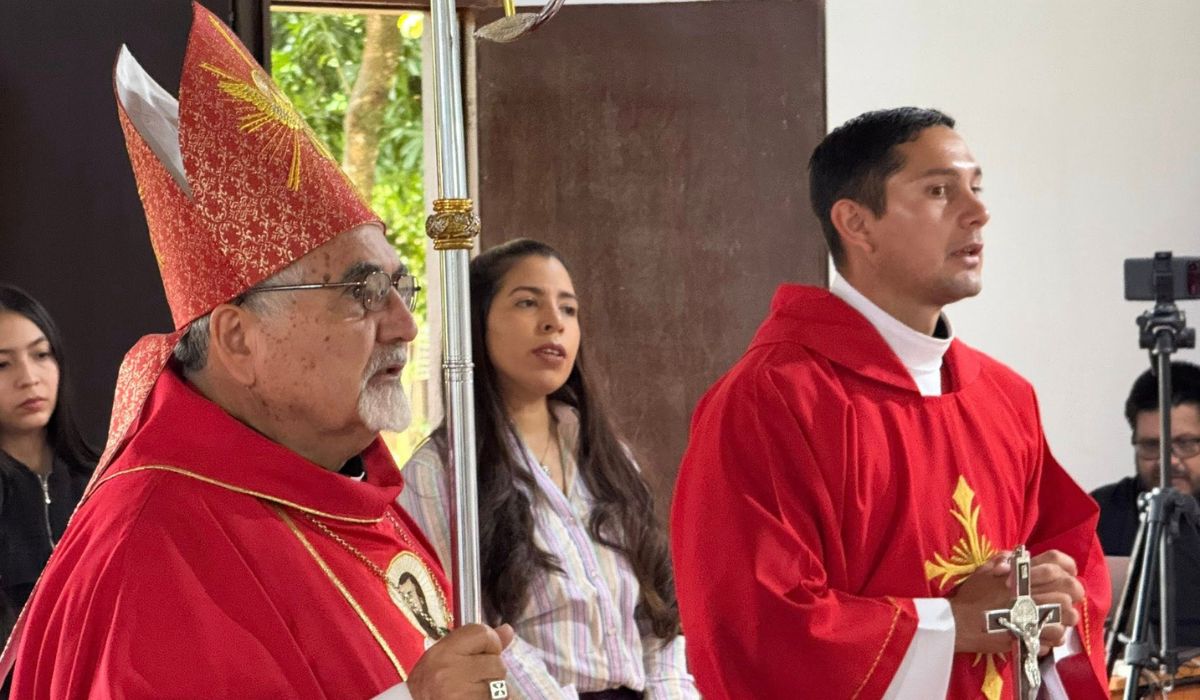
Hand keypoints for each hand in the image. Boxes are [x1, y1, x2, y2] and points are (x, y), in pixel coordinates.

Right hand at [408, 623, 513, 699]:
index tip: (482, 654)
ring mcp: (460, 693)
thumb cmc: (429, 683)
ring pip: (500, 686)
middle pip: (497, 663)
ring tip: (472, 692)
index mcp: (443, 652)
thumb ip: (477, 642)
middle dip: (491, 672)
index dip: (490, 644)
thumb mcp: (446, 656)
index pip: (483, 634)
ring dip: (492, 690)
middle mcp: (450, 671)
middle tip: (473, 679)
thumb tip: (508, 630)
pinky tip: (474, 699)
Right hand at [949, 549, 1083, 655]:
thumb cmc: (971, 596)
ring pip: (1067, 617)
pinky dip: (1053, 639)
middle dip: (1068, 598)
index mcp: (1023, 575)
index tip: (1057, 582)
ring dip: (1063, 620)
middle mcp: (1032, 593)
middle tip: (1059, 604)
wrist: (959, 623)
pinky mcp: (1031, 637)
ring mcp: (1033, 616)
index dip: (1064, 572)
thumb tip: (1016, 556)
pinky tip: (1042, 637)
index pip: (1058, 566)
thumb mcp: (984, 570)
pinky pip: (1057, 639)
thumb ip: (1002, 560)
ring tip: (1051, 622)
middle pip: (1069, 591)